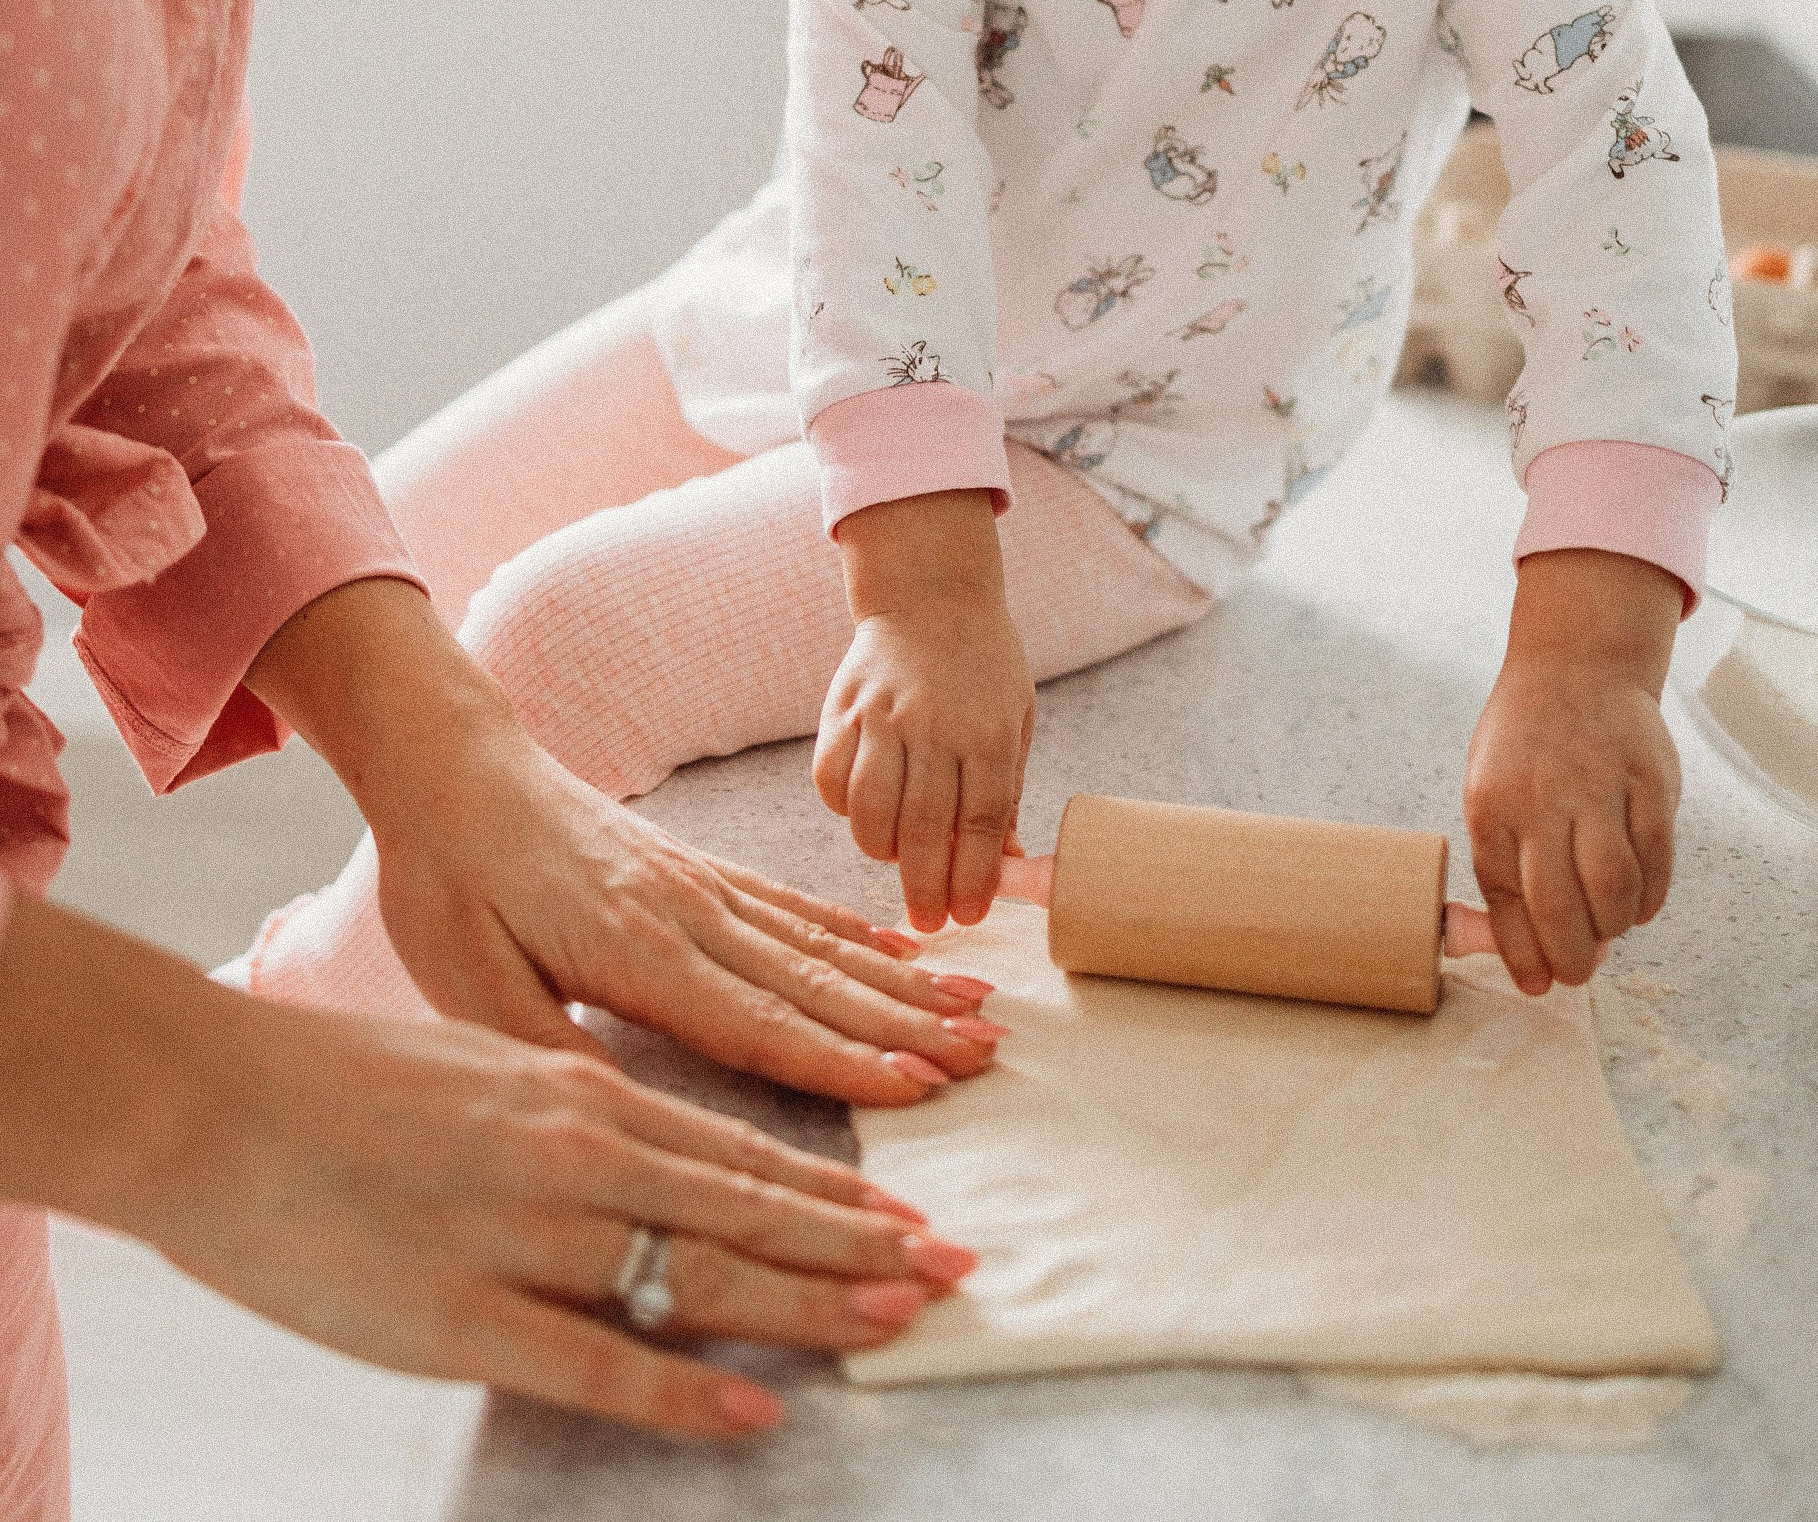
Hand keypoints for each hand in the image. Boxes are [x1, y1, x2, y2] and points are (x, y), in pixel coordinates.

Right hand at [0, 897, 975, 1443]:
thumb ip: (568, 1096)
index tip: (911, 1214)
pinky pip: (599, 1362)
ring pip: (701, 1271)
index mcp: (577, 1089)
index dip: (832, 1187)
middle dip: (860, 1243)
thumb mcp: (483, 1057)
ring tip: (900, 1314)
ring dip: (811, 1297)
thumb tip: (643, 1129)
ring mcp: (524, 1235)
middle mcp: (574, 1152)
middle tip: (953, 1269)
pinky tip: (756, 1408)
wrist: (215, 1103)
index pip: (738, 1147)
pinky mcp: (463, 1318)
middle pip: (748, 1207)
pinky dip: (686, 1390)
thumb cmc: (343, 1084)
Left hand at [249, 581, 999, 1105]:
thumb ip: (546, 1054)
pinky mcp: (694, 867)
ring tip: (972, 1006)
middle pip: (812, 981)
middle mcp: (686, 911)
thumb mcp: (464, 983)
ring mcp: (698, 883)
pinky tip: (897, 946)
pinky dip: (853, 928)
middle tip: (985, 1054)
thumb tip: (620, 1124)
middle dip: (904, 1024)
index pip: (756, 1021)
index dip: (841, 1061)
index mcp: (634, 949)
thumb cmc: (446, 881)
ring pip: (816, 940)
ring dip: (897, 979)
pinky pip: (789, 903)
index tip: (917, 1087)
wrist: (450, 766)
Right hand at [814, 491, 1034, 932]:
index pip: (981, 823)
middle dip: (926, 888)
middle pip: (925, 829)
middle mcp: (935, 726)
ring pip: (871, 811)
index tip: (969, 917)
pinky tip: (863, 816)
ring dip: (882, 853)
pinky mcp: (843, 709)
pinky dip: (843, 810)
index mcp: (989, 732)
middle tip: (928, 924)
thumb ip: (1006, 792)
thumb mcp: (1015, 719)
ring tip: (896, 865)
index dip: (973, 878)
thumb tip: (1006, 867)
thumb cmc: (983, 666)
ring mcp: (883, 716)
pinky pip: (831, 778)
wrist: (930, 593)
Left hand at [1463, 548, 1684, 993]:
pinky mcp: (1651, 781)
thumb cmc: (1525, 748)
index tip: (1540, 985)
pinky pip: (1657, 860)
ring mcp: (1601, 786)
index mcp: (1493, 804)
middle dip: (1572, 957)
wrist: (1576, 667)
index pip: (1506, 898)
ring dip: (1613, 927)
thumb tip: (1531, 958)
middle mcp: (1544, 796)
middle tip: (1580, 971)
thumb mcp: (1491, 793)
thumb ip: (1507, 866)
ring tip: (1607, 928)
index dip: (1524, 954)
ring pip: (1614, 889)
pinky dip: (1649, 897)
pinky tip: (1638, 903)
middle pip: (1562, 905)